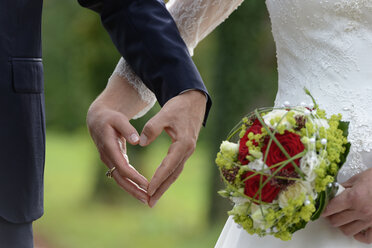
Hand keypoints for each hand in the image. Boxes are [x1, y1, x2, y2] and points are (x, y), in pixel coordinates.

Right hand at [87, 74, 149, 203]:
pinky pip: (121, 176)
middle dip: (133, 190)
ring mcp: (109, 161)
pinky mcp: (112, 161)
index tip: (147, 184)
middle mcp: (107, 157)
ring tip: (146, 199)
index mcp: (109, 147)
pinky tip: (141, 190)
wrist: (97, 119)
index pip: (122, 167)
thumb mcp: (118, 118)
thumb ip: (127, 128)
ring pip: (120, 180)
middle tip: (147, 199)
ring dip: (133, 190)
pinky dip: (131, 183)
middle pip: (120, 178)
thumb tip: (137, 141)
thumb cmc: (110, 117)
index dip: (134, 177)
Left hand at [139, 90, 206, 206]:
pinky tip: (160, 183)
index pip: (168, 166)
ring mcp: (187, 151)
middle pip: (173, 174)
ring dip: (164, 186)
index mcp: (183, 144)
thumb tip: (140, 143)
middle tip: (149, 203)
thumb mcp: (164, 114)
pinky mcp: (185, 149)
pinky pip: (175, 167)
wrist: (193, 101)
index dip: (158, 179)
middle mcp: (187, 150)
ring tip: (153, 198)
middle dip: (161, 189)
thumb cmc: (178, 107)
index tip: (148, 190)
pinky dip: (167, 177)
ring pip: (175, 172)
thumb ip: (152, 128)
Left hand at [322, 168, 371, 243]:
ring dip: (342, 225)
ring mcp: (370, 220)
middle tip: (330, 211)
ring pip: (347, 231)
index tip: (320, 208)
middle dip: (330, 216)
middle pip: (336, 221)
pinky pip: (365, 238)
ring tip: (343, 218)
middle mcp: (361, 211)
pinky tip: (356, 228)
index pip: (330, 208)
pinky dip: (359, 235)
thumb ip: (343, 187)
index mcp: (353, 197)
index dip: (322, 209)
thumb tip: (332, 192)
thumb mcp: (358, 179)